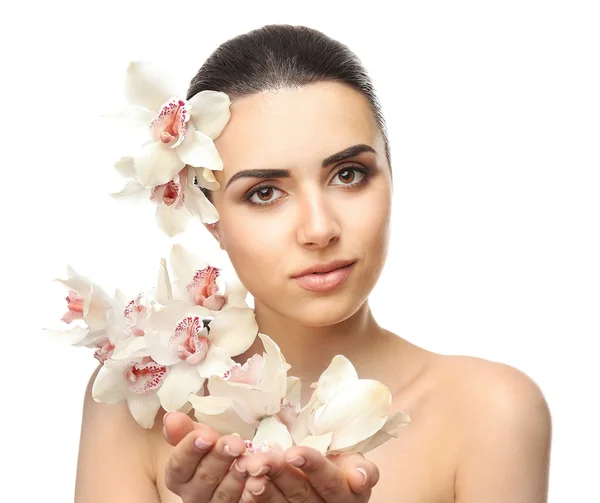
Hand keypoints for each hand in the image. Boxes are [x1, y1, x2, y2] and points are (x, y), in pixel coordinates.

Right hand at [162, 412, 249, 501]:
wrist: (232, 466)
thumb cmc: (212, 451)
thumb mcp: (199, 437)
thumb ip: (185, 429)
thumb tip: (171, 418)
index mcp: (179, 476)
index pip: (178, 465)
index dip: (191, 449)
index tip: (207, 436)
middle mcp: (193, 495)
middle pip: (203, 478)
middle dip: (220, 458)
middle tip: (236, 444)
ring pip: (223, 495)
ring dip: (236, 477)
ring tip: (247, 461)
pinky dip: (250, 492)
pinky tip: (259, 478)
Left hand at [235, 445, 378, 501]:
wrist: (332, 487)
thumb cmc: (344, 468)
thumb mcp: (358, 465)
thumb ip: (363, 470)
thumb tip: (360, 476)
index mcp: (347, 494)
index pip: (329, 481)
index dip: (312, 466)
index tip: (292, 452)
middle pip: (301, 493)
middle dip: (280, 474)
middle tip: (260, 460)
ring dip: (264, 490)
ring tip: (250, 471)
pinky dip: (256, 501)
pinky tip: (244, 489)